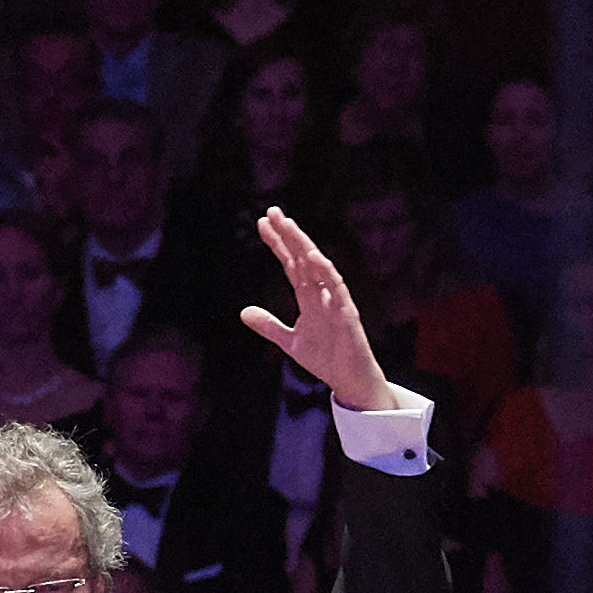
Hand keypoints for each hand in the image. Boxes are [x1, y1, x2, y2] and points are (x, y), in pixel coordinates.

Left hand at [237, 206, 401, 413]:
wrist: (349, 380)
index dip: (277, 244)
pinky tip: (314, 257)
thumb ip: (268, 325)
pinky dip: (326, 273)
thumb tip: (243, 311)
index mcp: (308, 296)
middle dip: (288, 235)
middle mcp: (321, 293)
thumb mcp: (289, 341)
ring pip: (318, 267)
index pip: (290, 264)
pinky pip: (337, 289)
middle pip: (302, 258)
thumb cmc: (325, 358)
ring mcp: (334, 300)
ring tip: (290, 227)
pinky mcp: (346, 314)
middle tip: (273, 211)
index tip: (262, 223)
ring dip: (304, 246)